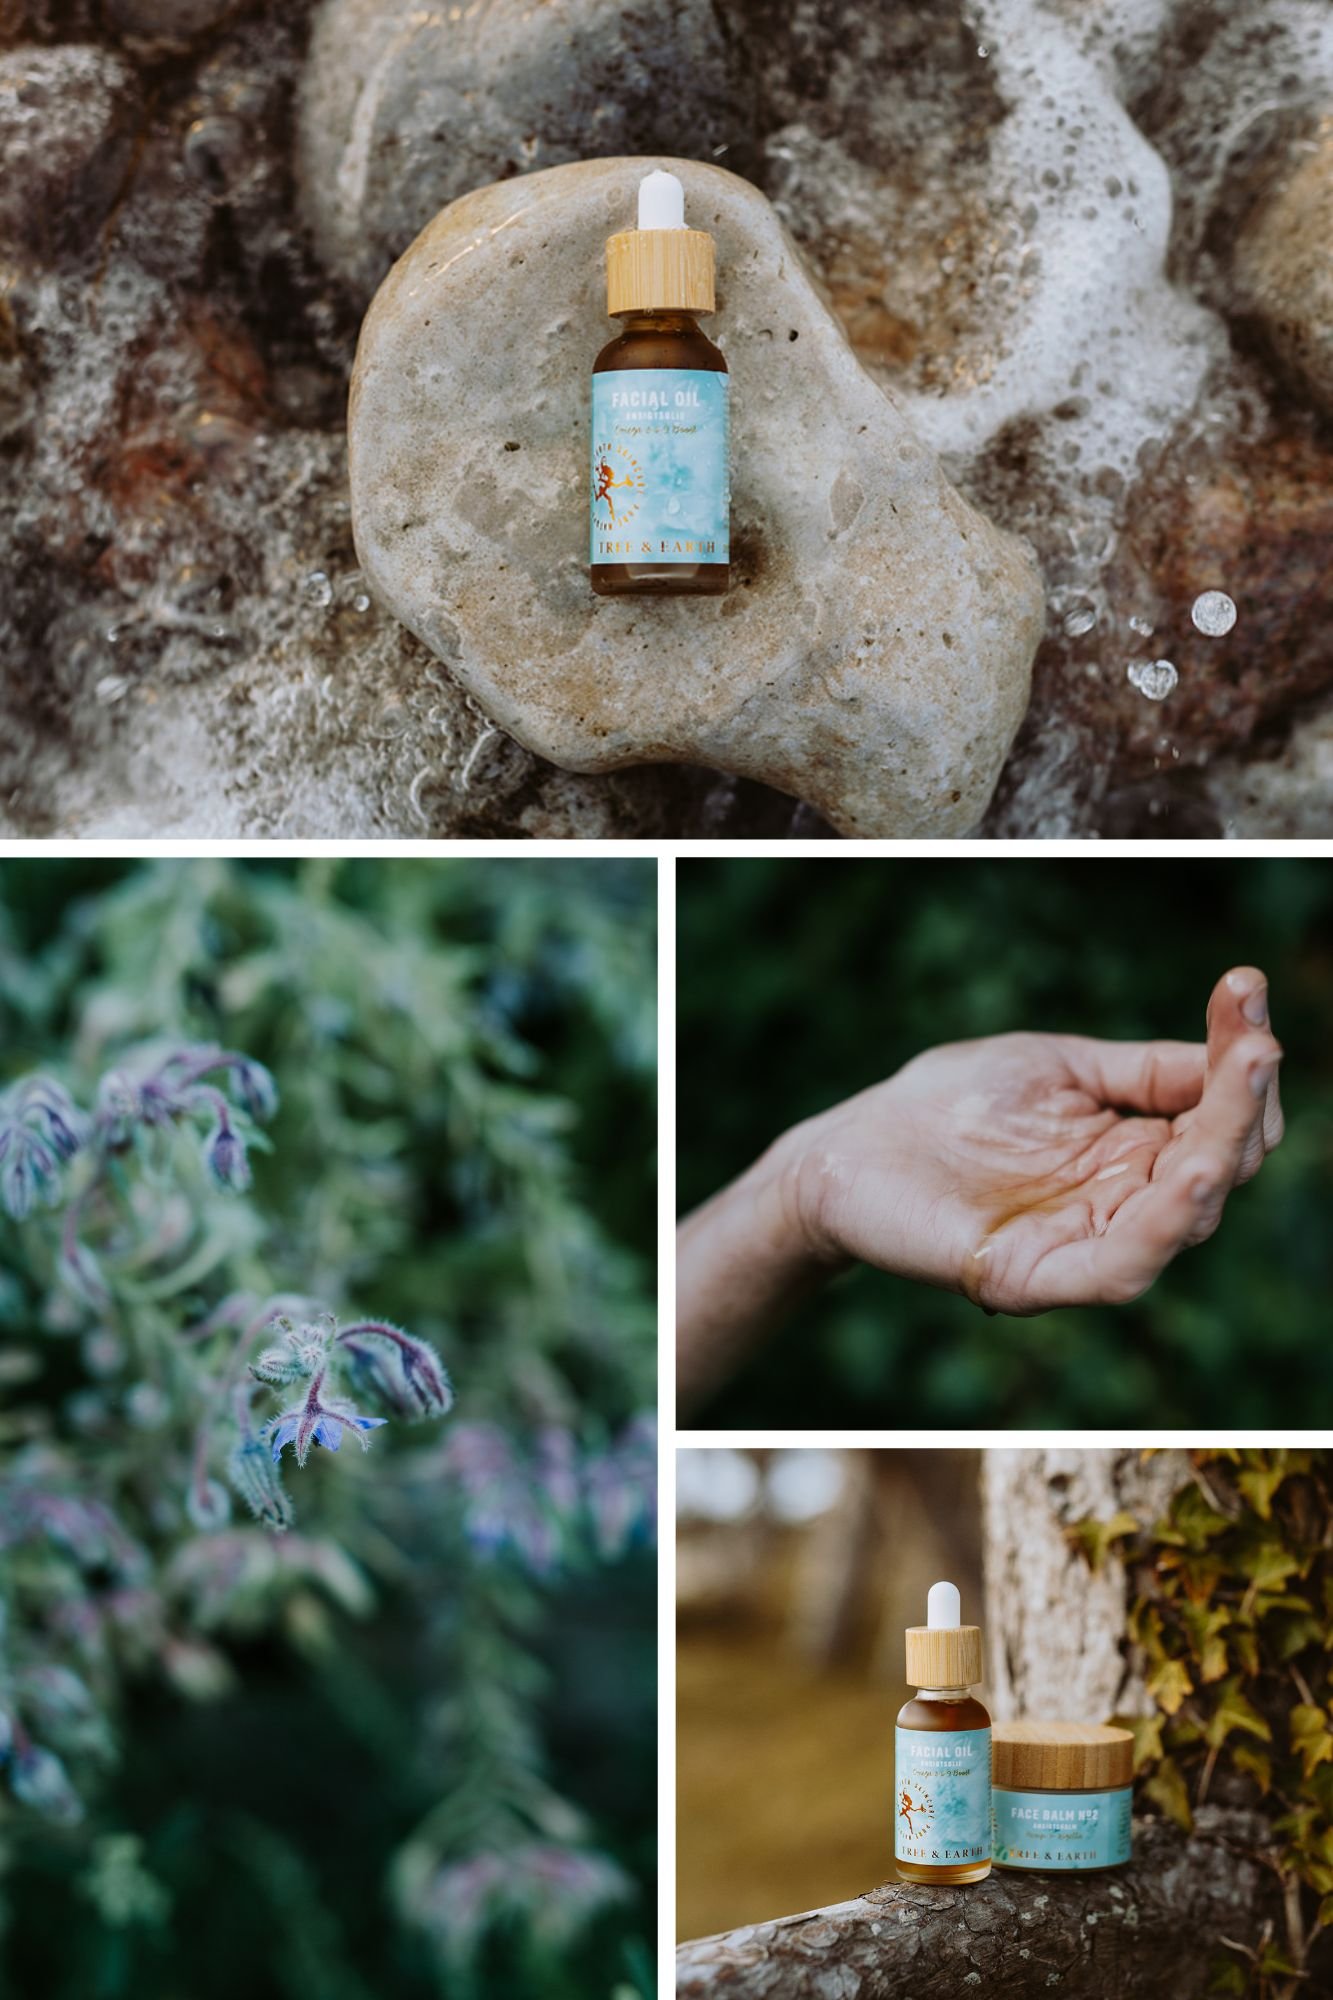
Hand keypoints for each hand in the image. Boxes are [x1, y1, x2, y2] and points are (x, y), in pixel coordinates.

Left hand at [782, 966, 1283, 1314]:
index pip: (1218, 1116)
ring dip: (1218, 1160)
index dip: (1242, 1063)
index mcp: (1134, 1150)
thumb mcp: (1059, 1065)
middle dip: (1243, 1105)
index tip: (1246, 991)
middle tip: (1254, 1047)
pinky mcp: (1039, 1276)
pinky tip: (1187, 1170)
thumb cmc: (950, 1104)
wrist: (850, 1147)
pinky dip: (1163, 1226)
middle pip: (1216, 1166)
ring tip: (1239, 1099)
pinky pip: (1121, 1267)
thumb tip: (1240, 1041)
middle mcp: (1123, 1202)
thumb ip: (1144, 1067)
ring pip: (1183, 1218)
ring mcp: (1084, 1242)